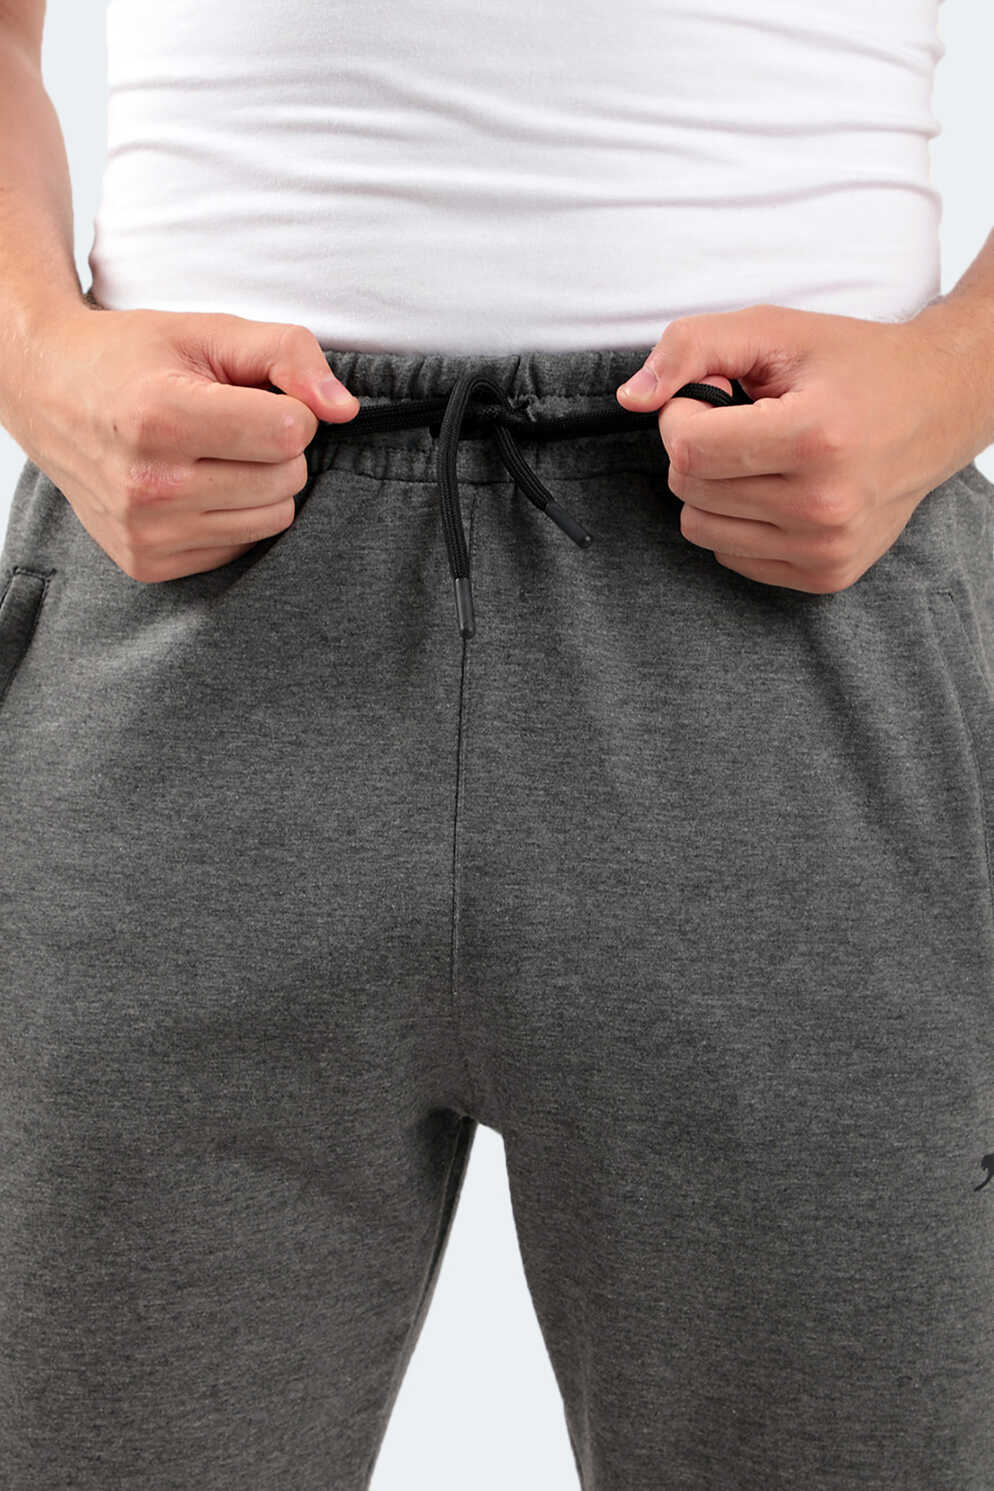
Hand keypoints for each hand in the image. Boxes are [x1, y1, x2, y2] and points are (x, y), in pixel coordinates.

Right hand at [3, 304, 360, 581]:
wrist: (47, 394)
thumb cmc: (132, 358)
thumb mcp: (208, 332)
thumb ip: (288, 354)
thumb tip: (345, 410)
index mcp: (161, 418)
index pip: (288, 433)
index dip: (288, 407)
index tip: (252, 394)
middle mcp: (150, 486)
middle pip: (286, 480)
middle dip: (275, 446)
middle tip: (228, 422)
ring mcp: (147, 533)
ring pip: (273, 520)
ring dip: (261, 484)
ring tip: (213, 452)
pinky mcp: (148, 563)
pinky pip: (241, 546)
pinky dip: (232, 515)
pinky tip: (194, 483)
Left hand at [615, 301, 980, 592]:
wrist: (938, 407)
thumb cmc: (853, 365)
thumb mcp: (773, 331)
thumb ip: (691, 347)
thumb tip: (630, 398)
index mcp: (815, 439)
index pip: (688, 449)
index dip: (682, 415)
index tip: (715, 396)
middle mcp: (824, 505)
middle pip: (689, 489)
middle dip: (698, 447)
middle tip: (745, 421)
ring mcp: (827, 549)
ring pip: (700, 528)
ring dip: (714, 487)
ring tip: (763, 454)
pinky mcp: (826, 576)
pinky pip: (730, 556)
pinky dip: (738, 520)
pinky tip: (780, 487)